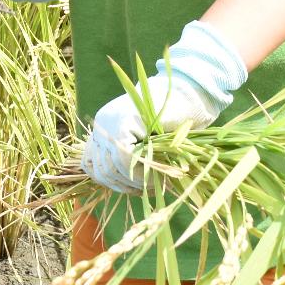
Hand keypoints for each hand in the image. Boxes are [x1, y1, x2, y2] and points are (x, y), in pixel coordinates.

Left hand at [83, 21, 247, 192]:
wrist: (192, 95)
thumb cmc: (176, 122)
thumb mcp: (147, 145)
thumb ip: (130, 159)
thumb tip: (121, 186)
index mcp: (104, 128)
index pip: (93, 166)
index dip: (113, 183)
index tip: (136, 189)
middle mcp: (102, 123)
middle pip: (100, 170)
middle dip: (125, 185)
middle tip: (149, 188)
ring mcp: (110, 122)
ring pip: (110, 168)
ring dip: (134, 181)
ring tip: (156, 180)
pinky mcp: (123, 122)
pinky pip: (123, 158)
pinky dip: (139, 171)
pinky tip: (156, 170)